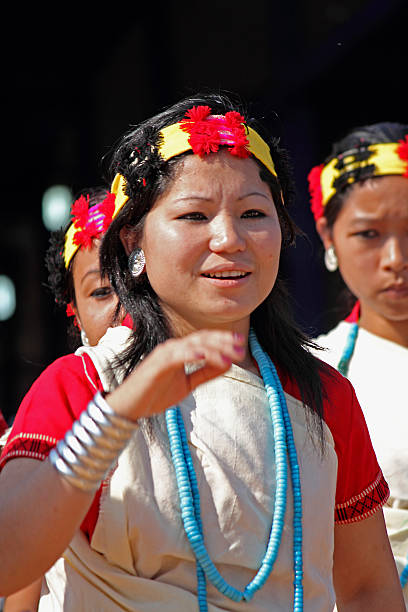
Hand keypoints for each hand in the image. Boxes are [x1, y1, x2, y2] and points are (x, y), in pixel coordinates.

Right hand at [107, 329, 245, 419]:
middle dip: (223, 342)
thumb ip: (205, 373)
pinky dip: (190, 353)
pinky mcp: (156, 364)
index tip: (242, 344)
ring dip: (212, 349)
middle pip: (202, 338)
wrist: (130, 408)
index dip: (224, 340)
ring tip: (229, 356)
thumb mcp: (187, 384)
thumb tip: (227, 364)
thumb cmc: (155, 394)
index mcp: (180, 351)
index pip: (206, 340)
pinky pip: (176, 356)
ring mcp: (164, 354)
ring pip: (192, 345)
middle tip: (242, 348)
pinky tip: (204, 356)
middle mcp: (173, 348)